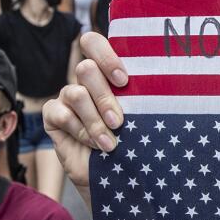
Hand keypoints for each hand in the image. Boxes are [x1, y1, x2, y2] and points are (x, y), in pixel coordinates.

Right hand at [45, 31, 129, 186]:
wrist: (118, 176)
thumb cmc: (136, 143)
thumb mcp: (143, 117)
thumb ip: (143, 96)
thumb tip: (165, 80)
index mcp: (107, 73)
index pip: (93, 43)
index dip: (105, 56)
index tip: (124, 81)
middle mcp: (85, 81)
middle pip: (85, 68)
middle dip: (105, 98)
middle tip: (119, 122)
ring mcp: (67, 97)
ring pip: (76, 94)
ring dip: (95, 120)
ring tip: (110, 143)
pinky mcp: (53, 116)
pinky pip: (62, 114)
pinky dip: (80, 131)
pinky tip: (93, 145)